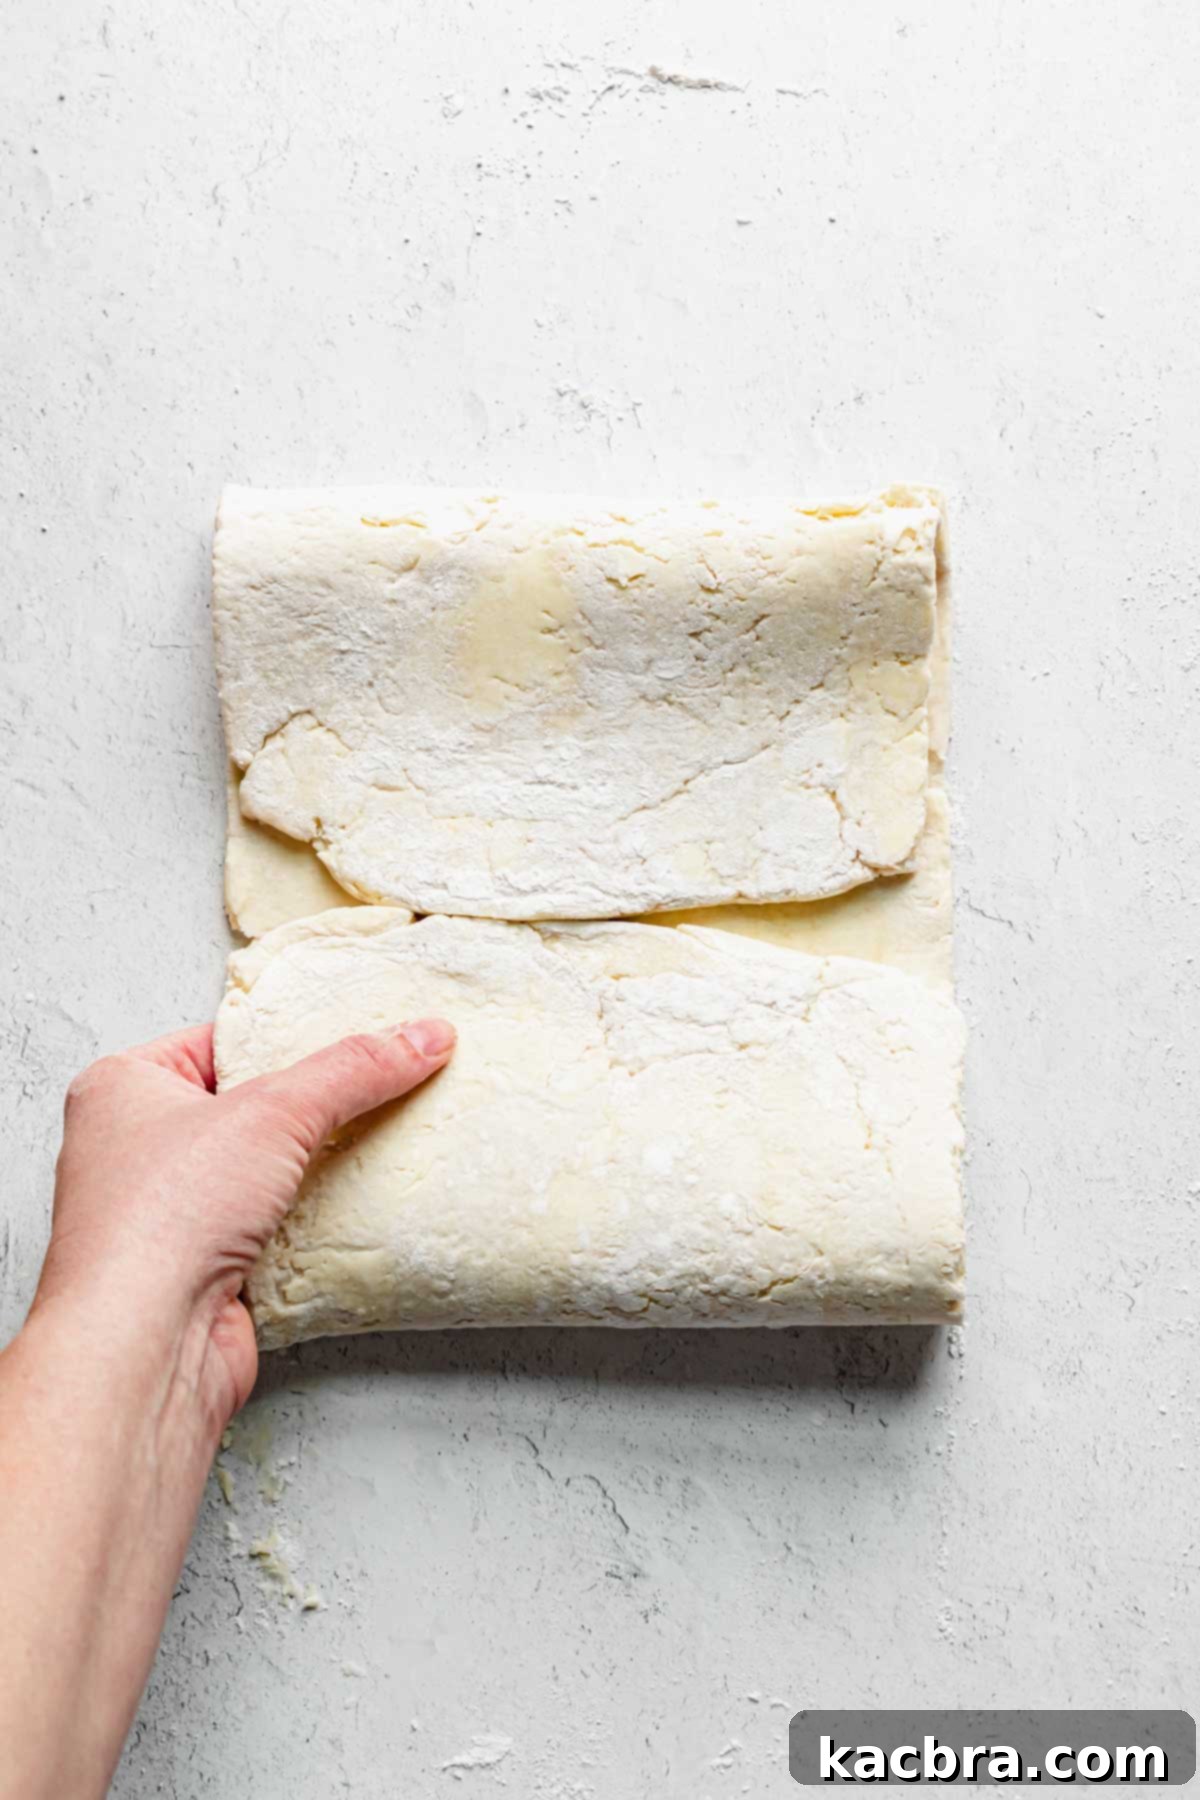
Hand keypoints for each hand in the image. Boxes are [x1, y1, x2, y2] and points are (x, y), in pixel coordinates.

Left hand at [33, 1016, 455, 1436]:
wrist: (145, 1347)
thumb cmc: (161, 1218)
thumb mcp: (273, 1112)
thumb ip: (353, 1069)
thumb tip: (422, 1037)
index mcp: (123, 1086)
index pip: (224, 1040)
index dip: (291, 1036)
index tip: (359, 1030)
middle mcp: (137, 1147)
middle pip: (252, 1105)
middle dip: (316, 1104)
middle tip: (381, 1080)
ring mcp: (171, 1212)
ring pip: (267, 1169)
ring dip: (319, 1165)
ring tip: (385, 1136)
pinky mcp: (206, 1268)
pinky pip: (277, 1225)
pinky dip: (316, 1218)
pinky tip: (361, 1203)